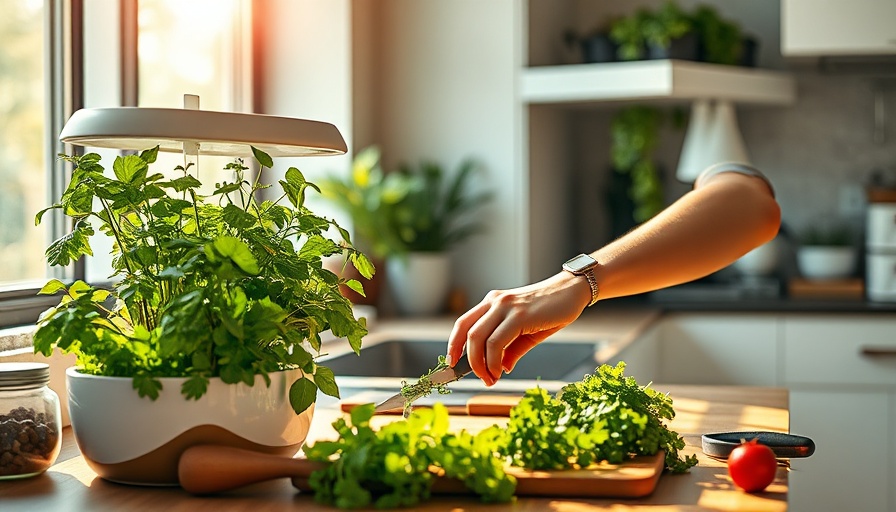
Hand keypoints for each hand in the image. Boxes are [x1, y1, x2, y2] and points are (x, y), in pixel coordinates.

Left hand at [446, 271, 591, 385]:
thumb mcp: (527, 333)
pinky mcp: (519, 315)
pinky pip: (497, 341)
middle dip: (468, 361)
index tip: (453, 364)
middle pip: (466, 332)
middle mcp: (495, 302)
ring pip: (478, 338)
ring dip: (480, 364)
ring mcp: (505, 306)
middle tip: (481, 378)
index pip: (463, 324)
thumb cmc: (551, 310)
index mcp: (492, 303)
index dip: (453, 345)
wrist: (573, 291)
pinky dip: (494, 360)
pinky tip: (501, 370)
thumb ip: (511, 349)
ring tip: (491, 378)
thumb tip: (501, 368)